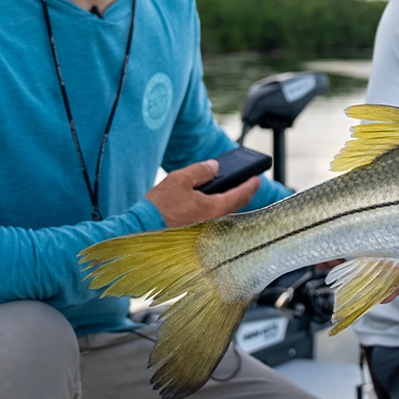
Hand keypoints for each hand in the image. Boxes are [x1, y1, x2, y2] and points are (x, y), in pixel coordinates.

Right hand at [144, 160, 260, 228]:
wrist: (141, 230)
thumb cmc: (159, 207)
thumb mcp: (179, 179)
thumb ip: (200, 171)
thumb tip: (214, 166)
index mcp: (213, 208)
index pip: (240, 195)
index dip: (251, 185)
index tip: (258, 178)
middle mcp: (212, 221)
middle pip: (234, 205)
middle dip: (242, 193)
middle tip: (247, 184)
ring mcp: (204, 229)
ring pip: (222, 212)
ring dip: (228, 201)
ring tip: (228, 189)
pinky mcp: (194, 233)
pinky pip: (211, 218)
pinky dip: (215, 208)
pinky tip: (208, 202)